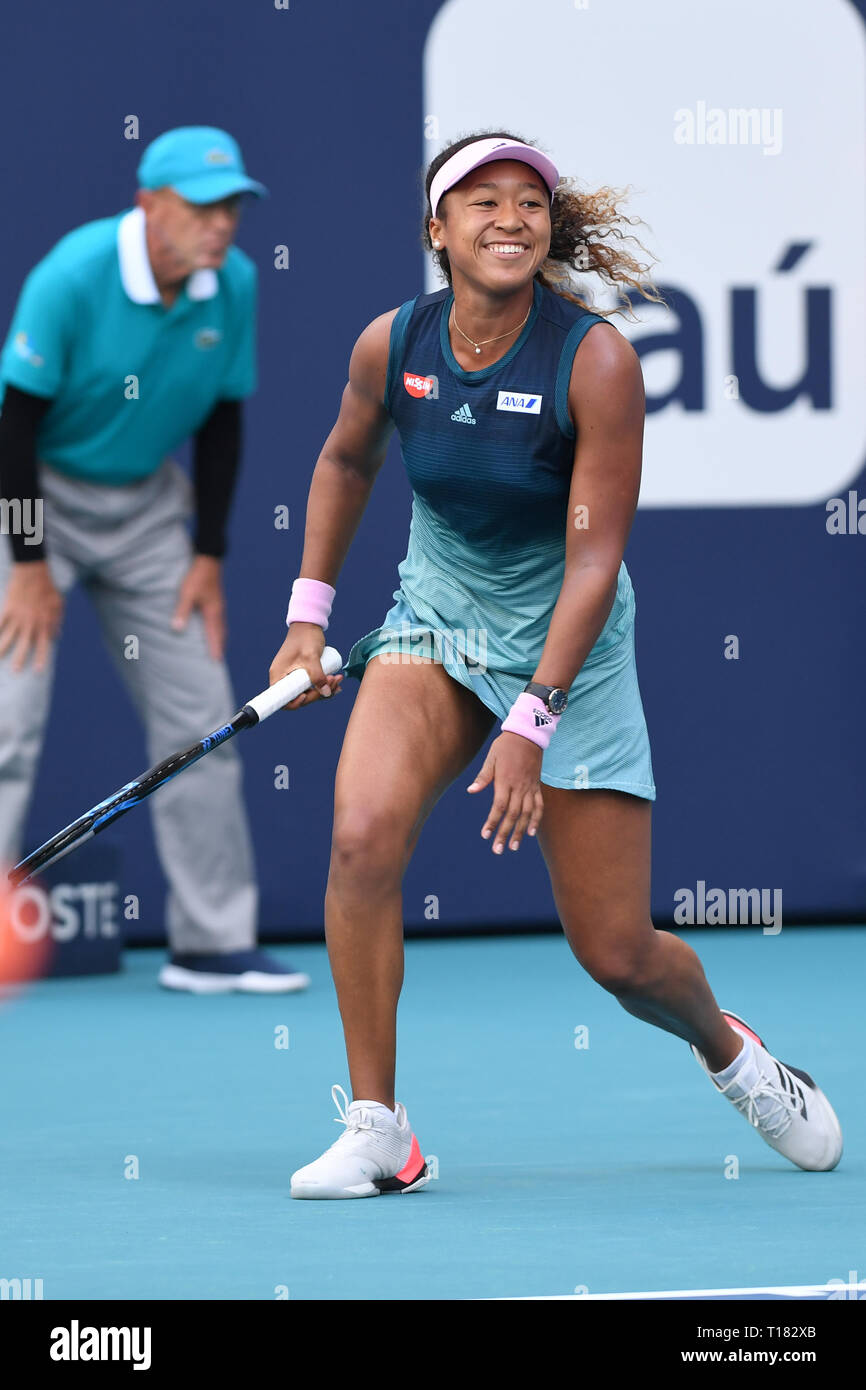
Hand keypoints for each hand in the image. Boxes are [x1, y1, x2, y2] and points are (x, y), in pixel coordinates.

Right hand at [0, 561, 63, 672]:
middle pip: (24, 645)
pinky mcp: (7, 609)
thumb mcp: (59, 605)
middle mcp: (30, 623)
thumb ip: (57, 621)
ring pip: (8, 637)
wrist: (33, 573)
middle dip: (19, 659)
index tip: (38, 671)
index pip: (43, 645)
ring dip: (2, 649)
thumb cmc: (48, 588)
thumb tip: (57, 635)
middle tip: (15, 671)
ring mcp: (17, 617)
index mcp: (44, 623)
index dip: (41, 659)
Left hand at [171, 556, 225, 658]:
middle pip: (221, 634)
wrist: (208, 559)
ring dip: (218, 639)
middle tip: (217, 660)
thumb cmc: (197, 576)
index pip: (215, 637)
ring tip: (215, 648)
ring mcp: (218, 606)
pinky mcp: (215, 601)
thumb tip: (177, 629)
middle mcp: (218, 612)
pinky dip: (216, 629)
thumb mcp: (187, 594)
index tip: (216, 663)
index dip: (215, 650)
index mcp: (213, 613)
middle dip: (219, 647)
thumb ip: (182, 611)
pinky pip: (217, 620)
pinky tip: (210, 628)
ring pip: (220, 627)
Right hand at [269, 623, 343, 709]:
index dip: (294, 703)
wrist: (309, 625)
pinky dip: (325, 685)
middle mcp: (284, 678)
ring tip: (338, 678)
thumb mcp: (312, 657)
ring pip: (309, 691)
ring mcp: (293, 677)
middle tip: (333, 681)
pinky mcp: (303, 674)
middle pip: (299, 697)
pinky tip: (336, 683)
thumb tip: (326, 694)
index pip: (282, 699)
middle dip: (318, 693)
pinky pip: (313, 685)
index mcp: (279, 675)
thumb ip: (318, 676)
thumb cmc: (306, 638)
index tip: (306, 695)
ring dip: (325, 689)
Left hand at [466, 732, 544, 852]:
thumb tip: (471, 791)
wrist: (529, 734)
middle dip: (505, 833)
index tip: (485, 835)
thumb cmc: (506, 745)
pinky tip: (532, 832)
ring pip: (527, 814)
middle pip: (513, 815)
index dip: (492, 822)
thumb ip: (483, 777)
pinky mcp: (536, 786)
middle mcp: (520, 787)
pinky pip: (539, 805)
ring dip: (521, 831)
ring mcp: (530, 788)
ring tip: (514, 846)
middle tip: (498, 850)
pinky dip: (536, 819)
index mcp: (506, 781)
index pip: (499, 807)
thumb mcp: (491, 758)